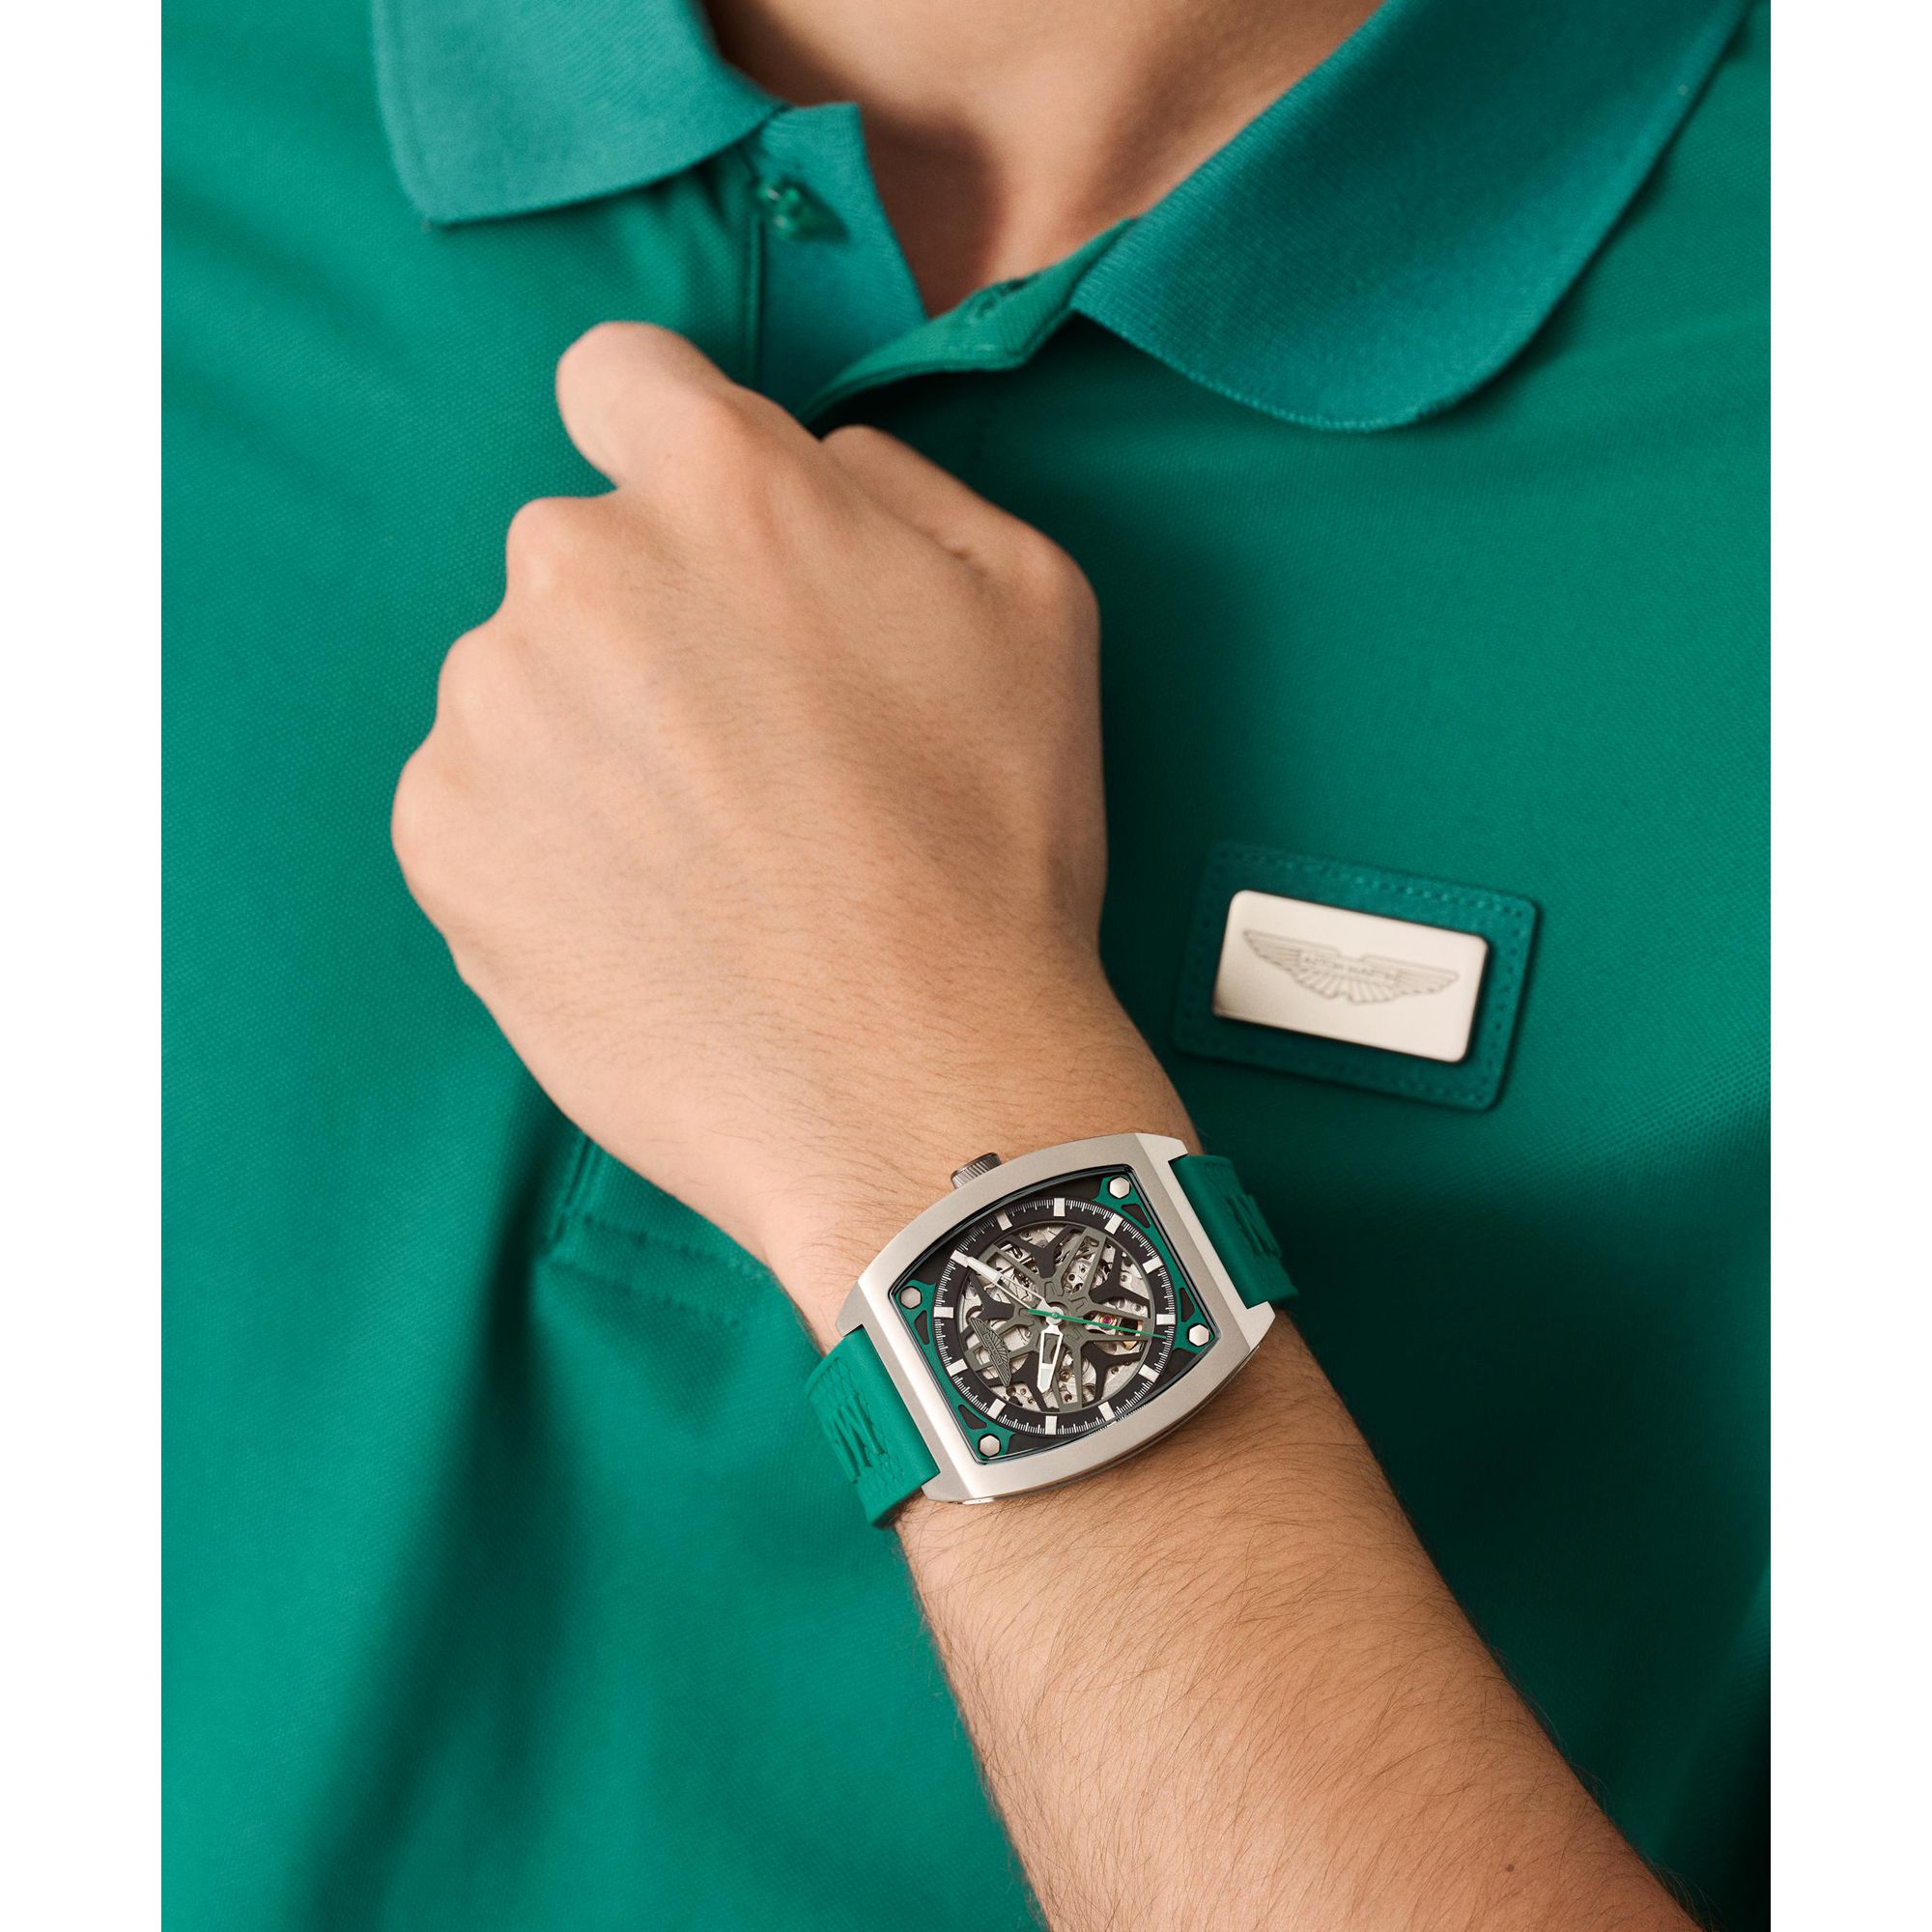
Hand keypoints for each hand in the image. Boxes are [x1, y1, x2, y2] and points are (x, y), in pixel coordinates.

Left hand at [393, 325, 1190, 1337]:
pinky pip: (482, 797)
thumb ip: (896, 483)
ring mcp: (490, 714)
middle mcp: (573, 572)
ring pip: (526, 681)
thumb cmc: (992, 851)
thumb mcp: (1031, 604)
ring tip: (709, 855)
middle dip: (654, 616)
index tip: (706, 532)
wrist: (918, 1088)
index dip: (668, 438)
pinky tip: (649, 912)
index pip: (620, 375)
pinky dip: (546, 838)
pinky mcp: (443, 846)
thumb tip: (810, 466)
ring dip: (596, 735)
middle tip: (753, 748)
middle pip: (583, 551)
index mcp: (719, 488)